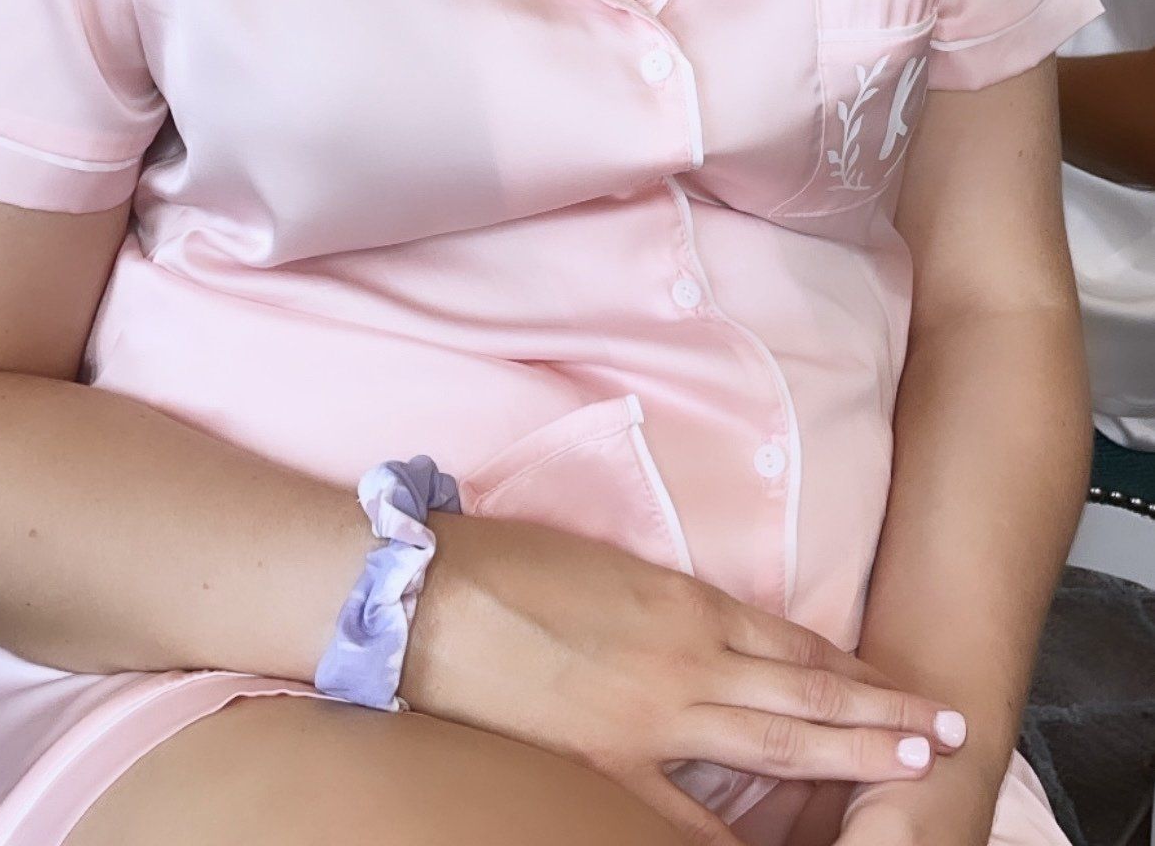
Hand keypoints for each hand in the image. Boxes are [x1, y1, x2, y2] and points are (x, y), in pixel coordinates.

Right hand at [404, 514, 966, 845]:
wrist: (434, 595)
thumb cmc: (511, 563)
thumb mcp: (609, 567)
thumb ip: (668, 605)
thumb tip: (707, 633)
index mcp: (685, 601)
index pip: (792, 640)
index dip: (850, 667)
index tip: (897, 684)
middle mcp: (687, 659)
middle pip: (805, 689)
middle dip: (881, 712)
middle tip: (947, 727)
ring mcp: (652, 717)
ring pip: (773, 738)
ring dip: (847, 752)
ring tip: (911, 763)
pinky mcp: (607, 763)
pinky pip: (686, 812)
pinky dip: (735, 834)